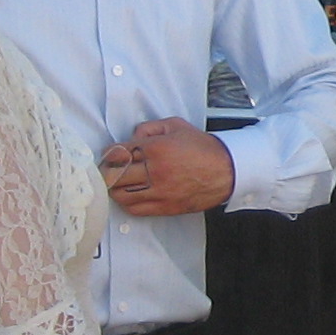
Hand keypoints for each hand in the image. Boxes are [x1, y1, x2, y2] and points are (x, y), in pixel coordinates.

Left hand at [103, 118, 234, 216]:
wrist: (228, 170)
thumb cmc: (204, 149)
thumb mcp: (176, 126)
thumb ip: (150, 127)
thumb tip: (132, 136)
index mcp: (156, 148)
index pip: (117, 152)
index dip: (109, 153)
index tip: (109, 154)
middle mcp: (155, 171)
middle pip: (114, 175)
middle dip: (107, 171)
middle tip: (108, 169)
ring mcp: (159, 191)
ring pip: (121, 194)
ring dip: (115, 188)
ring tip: (118, 183)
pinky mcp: (165, 206)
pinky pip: (135, 209)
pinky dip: (127, 203)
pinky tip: (130, 195)